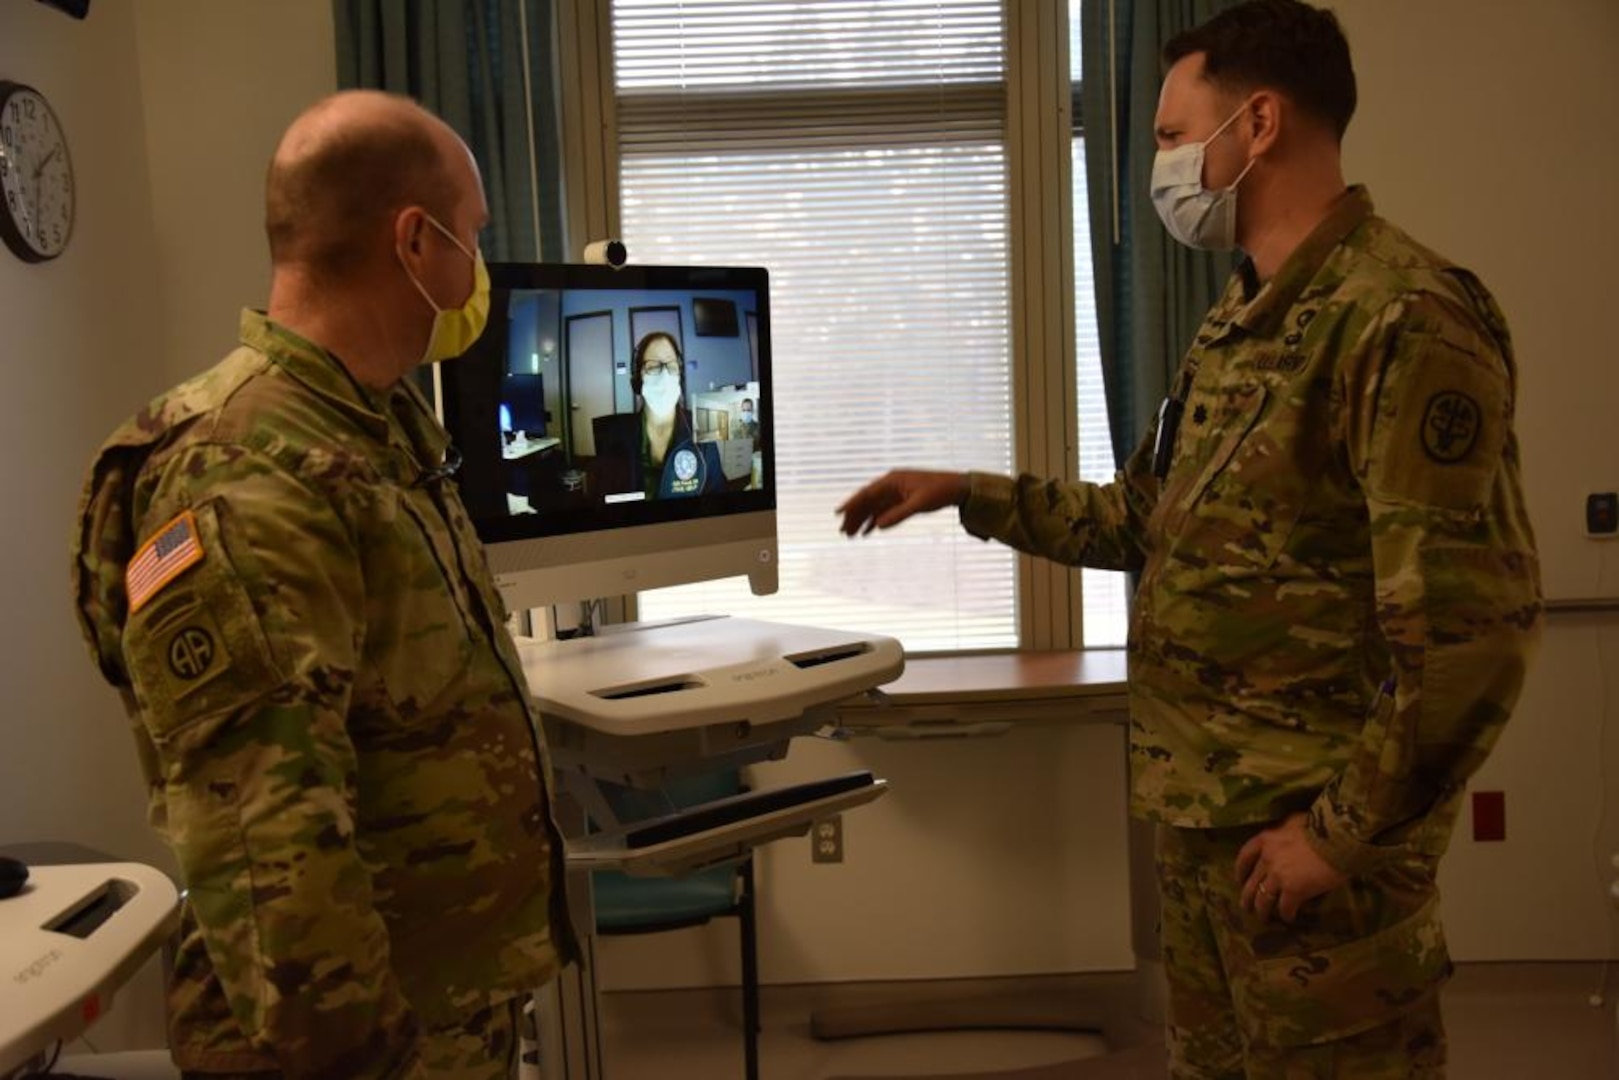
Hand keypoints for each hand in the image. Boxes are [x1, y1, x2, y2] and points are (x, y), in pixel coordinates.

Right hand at [836, 469, 968, 535]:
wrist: (958, 488)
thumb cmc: (940, 491)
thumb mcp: (919, 504)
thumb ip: (898, 515)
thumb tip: (878, 526)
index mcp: (892, 480)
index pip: (867, 493)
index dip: (851, 504)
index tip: (838, 513)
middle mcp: (891, 485)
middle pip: (867, 501)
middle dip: (854, 516)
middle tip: (843, 532)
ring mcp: (896, 493)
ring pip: (874, 508)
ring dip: (863, 520)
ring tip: (851, 535)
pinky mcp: (903, 500)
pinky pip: (885, 511)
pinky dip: (876, 521)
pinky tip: (868, 532)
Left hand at [1234, 812, 1346, 921]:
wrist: (1338, 839)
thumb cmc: (1321, 827)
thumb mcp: (1295, 822)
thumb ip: (1285, 831)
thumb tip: (1286, 835)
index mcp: (1266, 840)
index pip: (1245, 856)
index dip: (1240, 870)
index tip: (1238, 879)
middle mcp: (1267, 858)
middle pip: (1251, 882)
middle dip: (1247, 897)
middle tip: (1246, 906)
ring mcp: (1278, 876)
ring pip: (1263, 898)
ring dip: (1262, 911)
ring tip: (1263, 918)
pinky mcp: (1293, 891)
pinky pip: (1285, 907)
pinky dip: (1286, 914)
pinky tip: (1289, 918)